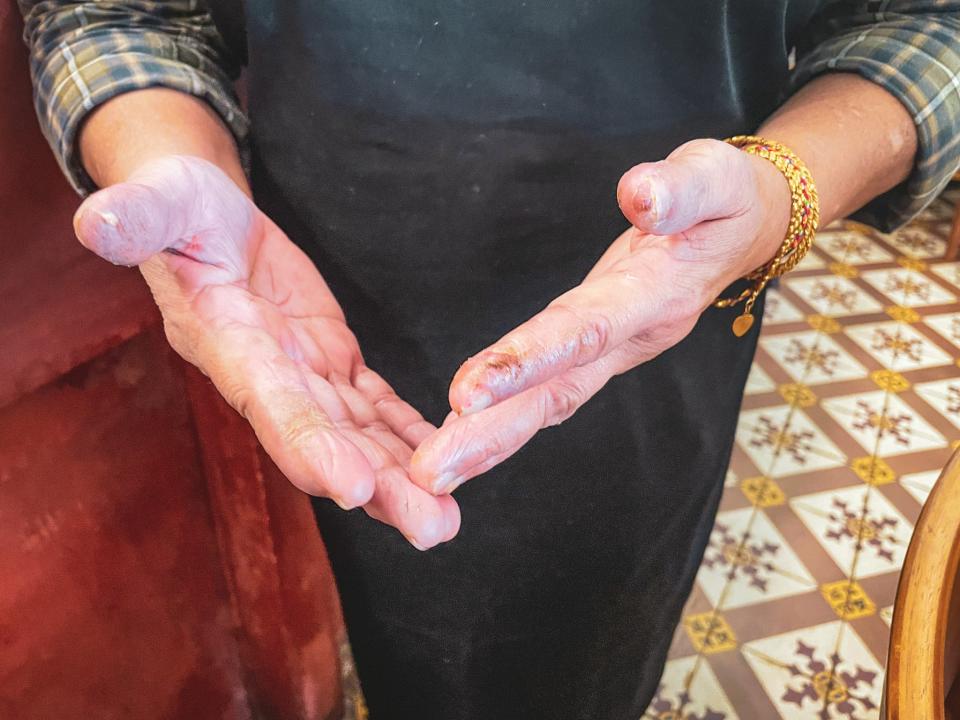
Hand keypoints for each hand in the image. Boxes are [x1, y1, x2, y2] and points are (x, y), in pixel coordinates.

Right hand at [74, 156, 459, 549]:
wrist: (209, 223)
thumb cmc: (180, 210)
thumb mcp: (163, 201)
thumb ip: (139, 215)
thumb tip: (99, 221)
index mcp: (229, 346)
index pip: (270, 404)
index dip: (308, 444)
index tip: (352, 486)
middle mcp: (270, 377)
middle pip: (326, 441)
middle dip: (376, 487)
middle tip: (431, 527)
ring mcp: (305, 374)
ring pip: (357, 436)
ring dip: (400, 477)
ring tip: (445, 519)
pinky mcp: (333, 361)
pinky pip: (375, 406)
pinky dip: (407, 433)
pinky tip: (444, 458)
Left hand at [410, 138, 791, 493]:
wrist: (746, 233)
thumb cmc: (727, 202)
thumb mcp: (718, 178)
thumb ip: (683, 190)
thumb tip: (639, 195)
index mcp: (657, 295)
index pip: (587, 329)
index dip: (529, 359)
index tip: (468, 392)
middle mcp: (632, 338)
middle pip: (559, 390)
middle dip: (495, 432)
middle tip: (432, 472)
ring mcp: (616, 351)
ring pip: (551, 401)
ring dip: (491, 439)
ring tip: (434, 472)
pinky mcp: (600, 351)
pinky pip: (551, 392)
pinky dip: (506, 420)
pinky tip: (463, 439)